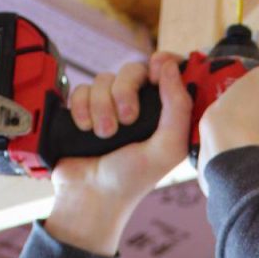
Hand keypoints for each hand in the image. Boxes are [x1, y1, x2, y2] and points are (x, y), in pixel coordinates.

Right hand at [45, 54, 192, 254]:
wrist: (90, 195)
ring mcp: (109, 106)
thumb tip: (169, 66)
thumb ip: (178, 107)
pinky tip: (85, 128)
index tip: (157, 66)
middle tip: (127, 120)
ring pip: (103, 79)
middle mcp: (139, 105)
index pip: (168, 71)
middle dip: (125, 92)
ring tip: (104, 134)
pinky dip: (82, 107)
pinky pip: (81, 88)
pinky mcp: (83, 109)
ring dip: (101, 105)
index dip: (163, 62)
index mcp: (165, 113)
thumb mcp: (167, 147)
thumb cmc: (133, 178)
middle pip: (132, 70)